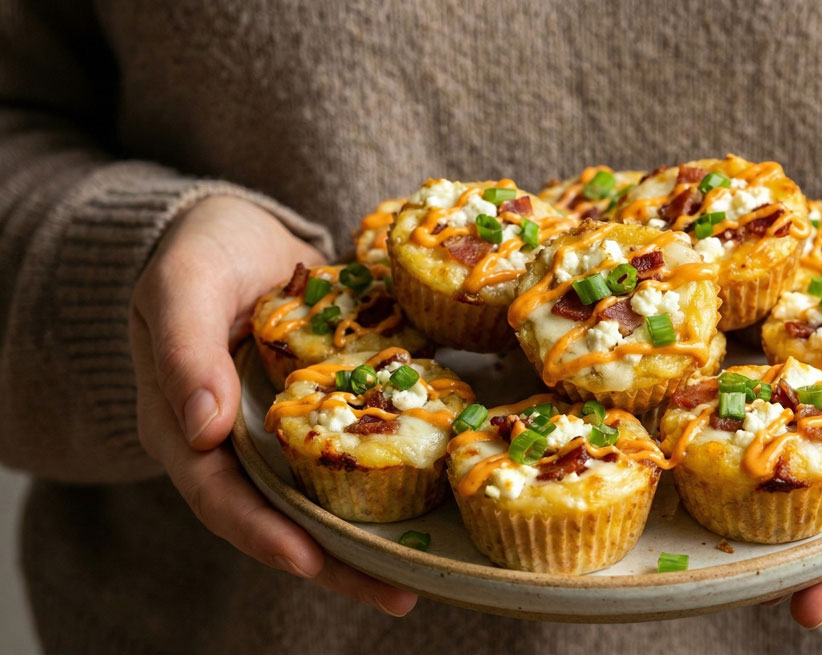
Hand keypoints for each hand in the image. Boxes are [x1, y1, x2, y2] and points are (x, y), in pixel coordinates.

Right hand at [129, 196, 416, 616]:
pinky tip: (436, 503)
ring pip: (323, 500)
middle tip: (398, 594)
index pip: (220, 497)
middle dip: (335, 562)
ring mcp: (281, 435)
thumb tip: (200, 432)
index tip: (309, 558)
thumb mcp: (182, 286)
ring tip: (424, 577)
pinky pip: (355, 457)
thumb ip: (184, 352)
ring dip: (369, 539)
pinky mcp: (323, 415)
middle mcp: (235, 446)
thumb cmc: (200, 251)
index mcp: (184, 427)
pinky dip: (389, 480)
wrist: (240, 228)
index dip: (263, 533)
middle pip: (280, 519)